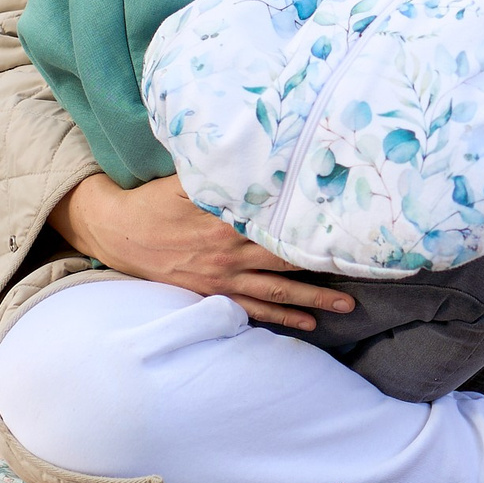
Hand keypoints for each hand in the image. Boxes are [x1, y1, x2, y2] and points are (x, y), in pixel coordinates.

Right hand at [49, 174, 354, 329]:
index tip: (346, 231)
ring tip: (347, 308)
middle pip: (288, 263)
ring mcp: (222, 279)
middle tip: (366, 273)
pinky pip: (253, 310)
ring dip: (313, 301)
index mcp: (227, 222)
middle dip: (326, 270)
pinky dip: (282, 319)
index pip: (279, 227)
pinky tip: (307, 326)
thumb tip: (258, 156)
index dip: (312, 230)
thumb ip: (221, 172)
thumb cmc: (152, 200)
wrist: (116, 231)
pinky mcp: (212, 295)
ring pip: (277, 293)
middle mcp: (229, 254)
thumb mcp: (184, 179)